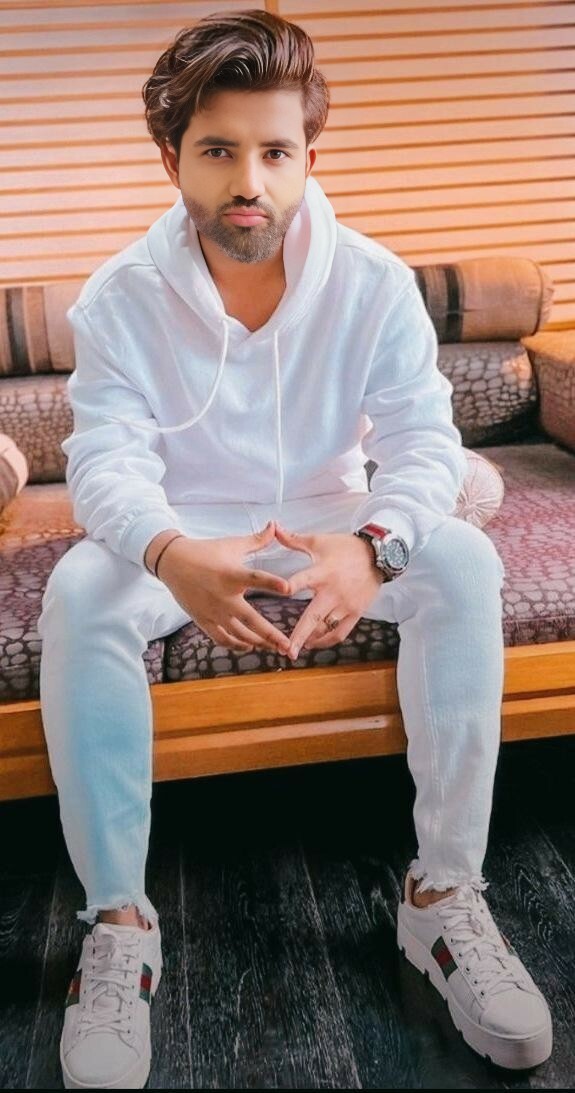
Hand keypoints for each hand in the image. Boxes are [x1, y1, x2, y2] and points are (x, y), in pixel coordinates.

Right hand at [157, 520, 292, 653]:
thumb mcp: (231, 545)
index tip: (288, 588)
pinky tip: (249, 646)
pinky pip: (222, 638)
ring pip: (238, 634)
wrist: (172, 562)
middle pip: (251, 620)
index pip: (256, 578)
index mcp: (232, 575)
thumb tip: (275, 525)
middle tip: (287, 646)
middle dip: (270, 635)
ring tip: (274, 648)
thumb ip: (256, 540)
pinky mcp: (203, 620)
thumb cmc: (205, 551)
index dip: (272, 583)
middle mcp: (223, 596)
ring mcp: (213, 611)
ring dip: (257, 642)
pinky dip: (236, 645)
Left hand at [275, 524, 383, 659]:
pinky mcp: (356, 612)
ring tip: (296, 649)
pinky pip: (340, 632)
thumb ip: (294, 540)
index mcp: (322, 572)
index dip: (291, 585)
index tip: (281, 592)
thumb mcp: (320, 541)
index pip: (303, 580)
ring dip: (310, 640)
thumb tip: (274, 527)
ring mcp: (346, 604)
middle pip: (314, 617)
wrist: (378, 556)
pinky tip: (314, 644)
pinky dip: (326, 640)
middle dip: (299, 636)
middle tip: (287, 651)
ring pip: (326, 629)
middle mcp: (334, 591)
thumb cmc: (346, 548)